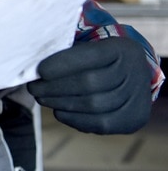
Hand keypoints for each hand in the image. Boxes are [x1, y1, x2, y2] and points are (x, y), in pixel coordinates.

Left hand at [27, 37, 152, 133]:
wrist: (132, 77)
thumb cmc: (98, 61)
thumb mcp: (88, 47)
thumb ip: (65, 55)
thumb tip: (33, 68)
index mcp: (121, 48)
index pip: (90, 56)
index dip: (62, 64)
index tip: (39, 70)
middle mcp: (134, 71)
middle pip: (90, 83)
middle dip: (55, 87)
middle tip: (34, 88)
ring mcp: (137, 97)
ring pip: (94, 104)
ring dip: (61, 103)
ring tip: (42, 98)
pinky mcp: (133, 119)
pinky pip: (100, 123)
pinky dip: (74, 119)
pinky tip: (59, 111)